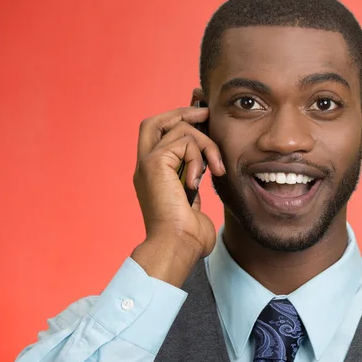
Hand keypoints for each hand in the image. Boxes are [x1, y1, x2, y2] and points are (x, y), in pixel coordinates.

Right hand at [130, 107, 225, 285]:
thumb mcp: (193, 200)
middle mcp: (145, 166)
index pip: (158, 136)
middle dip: (182, 113)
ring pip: (180, 129)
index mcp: (152, 175)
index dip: (178, 122)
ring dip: (206, 145)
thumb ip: (194, 179)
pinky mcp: (155, 163)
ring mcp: (147, 163)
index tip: (203, 120)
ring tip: (216, 169)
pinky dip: (200, 156)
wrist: (177, 247)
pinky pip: (185, 142)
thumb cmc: (188, 235)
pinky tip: (201, 180)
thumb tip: (208, 165)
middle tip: (206, 115)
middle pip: (154, 122)